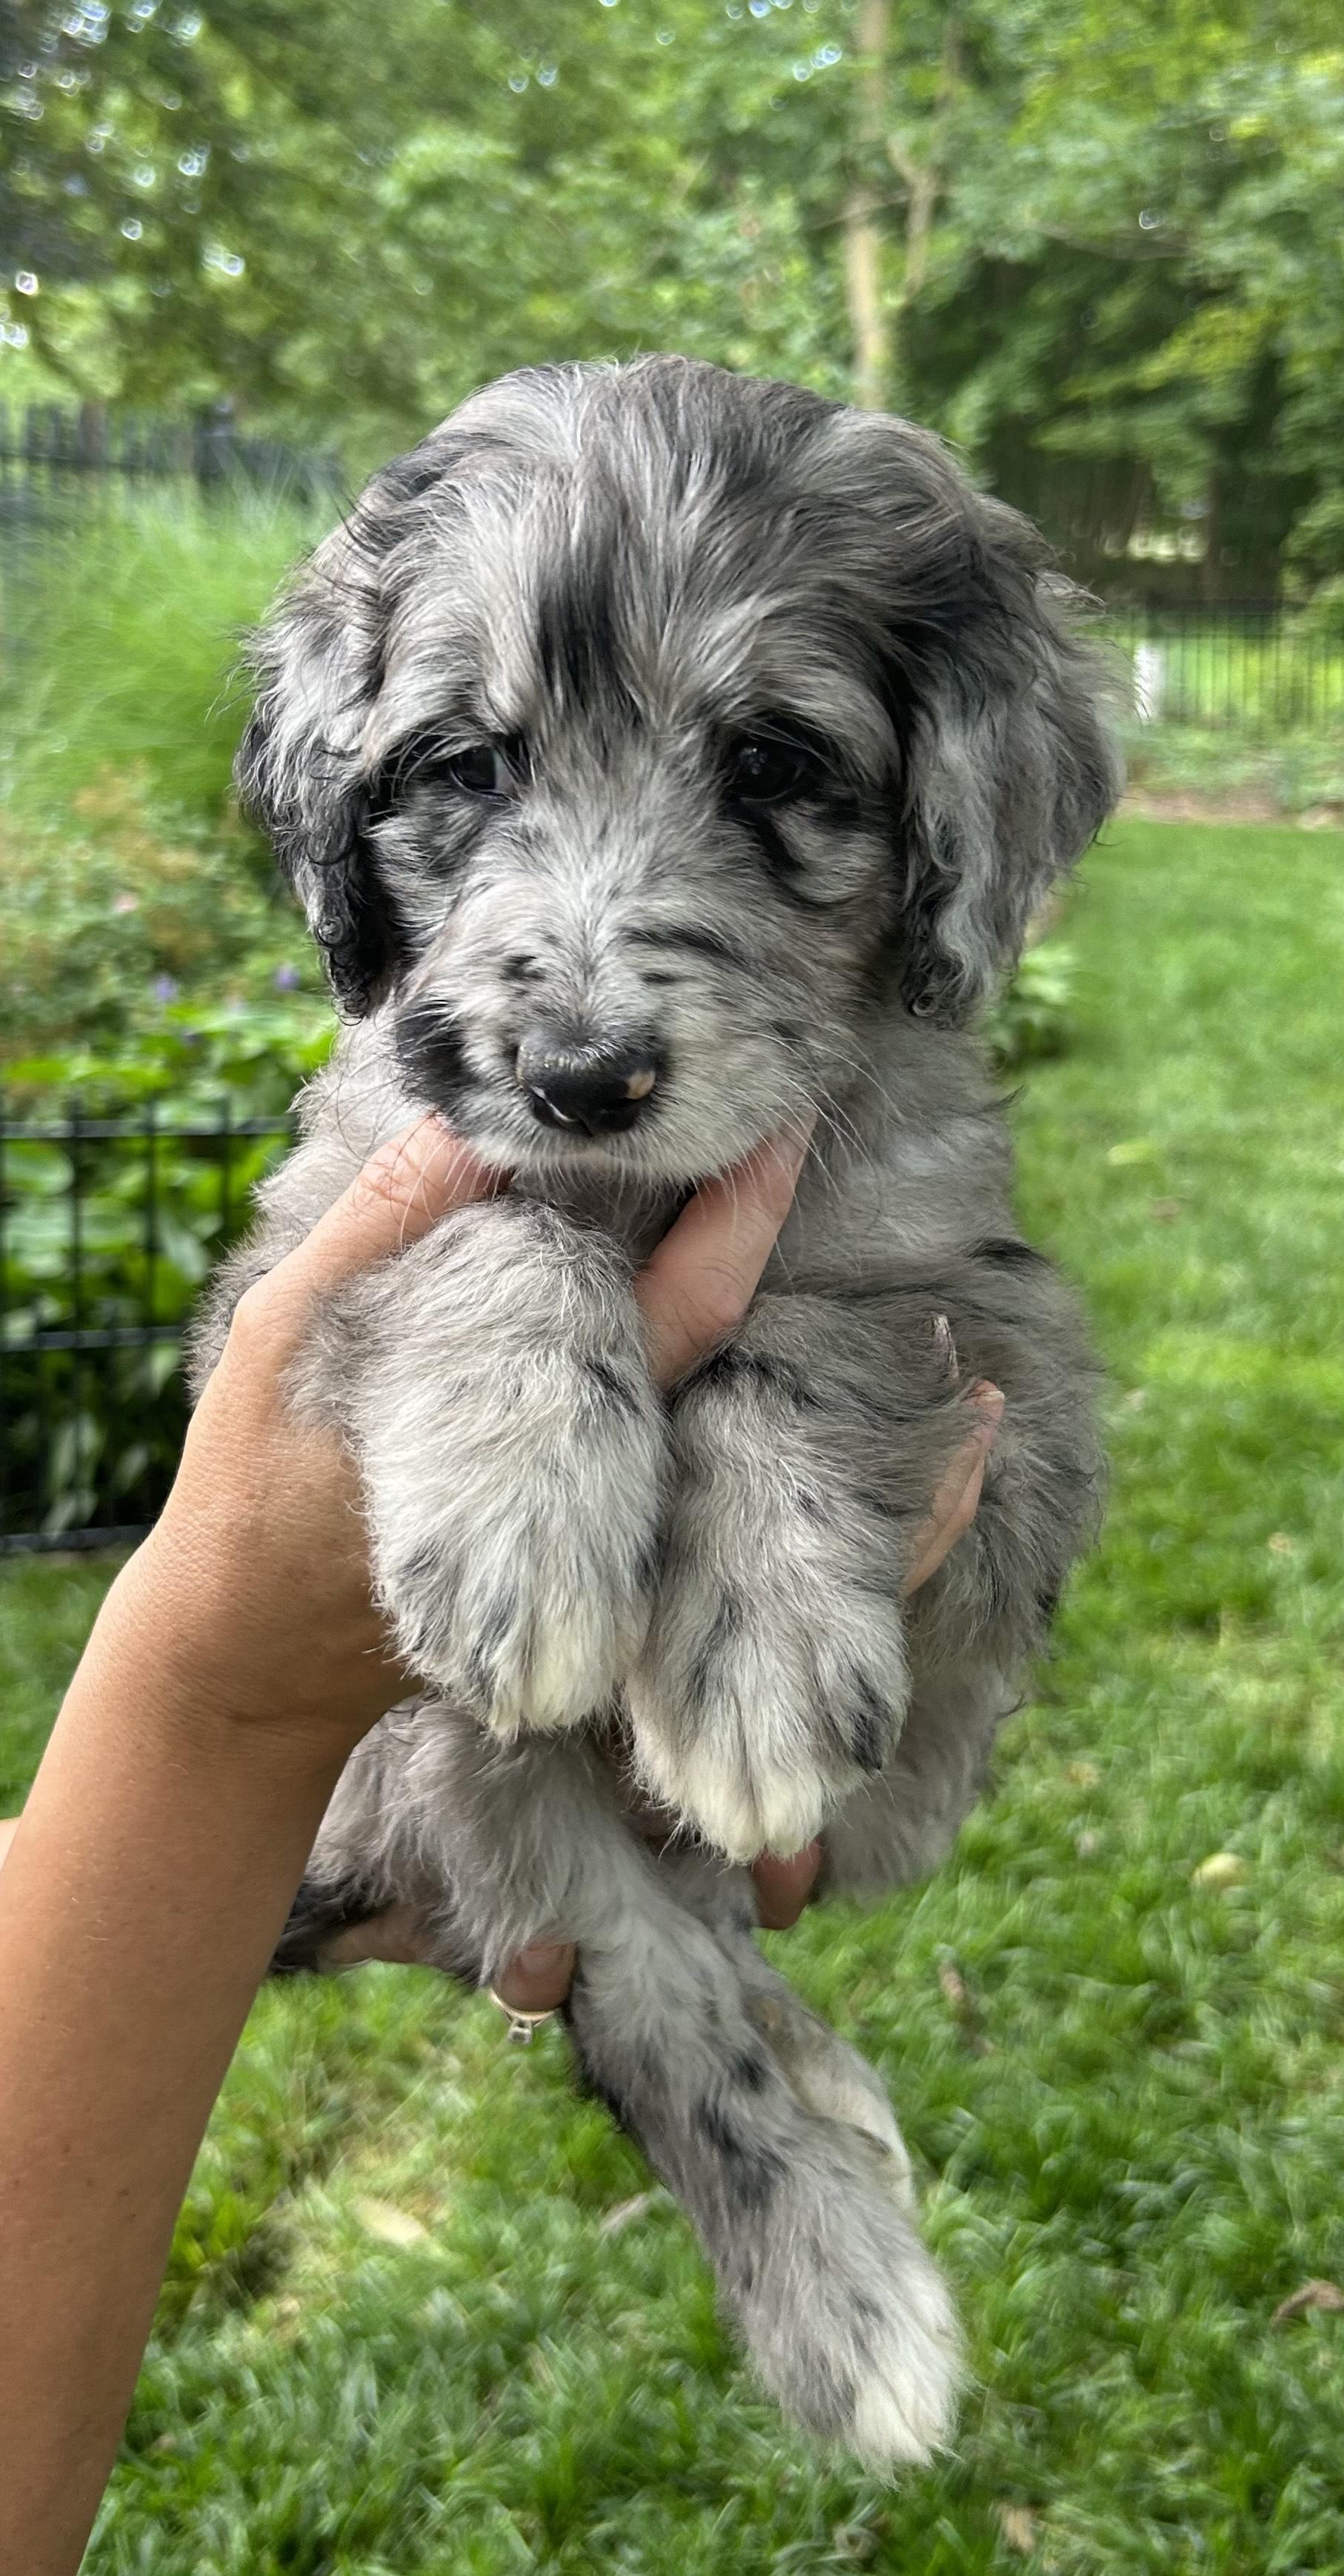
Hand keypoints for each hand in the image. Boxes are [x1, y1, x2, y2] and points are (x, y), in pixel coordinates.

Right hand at [0, 1132, 999, 2008]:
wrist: (246, 1668)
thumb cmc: (250, 1491)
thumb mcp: (283, 1342)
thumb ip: (379, 1235)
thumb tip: (474, 1127)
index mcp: (537, 1414)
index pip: (675, 1301)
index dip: (737, 1205)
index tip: (790, 1116)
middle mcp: (605, 1488)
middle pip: (744, 1376)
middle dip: (817, 1297)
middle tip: (895, 1200)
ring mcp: (615, 1547)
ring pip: (770, 1488)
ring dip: (876, 1448)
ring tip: (977, 1376)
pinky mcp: (611, 1587)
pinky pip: (748, 1557)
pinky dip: (843, 1531)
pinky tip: (909, 1477)